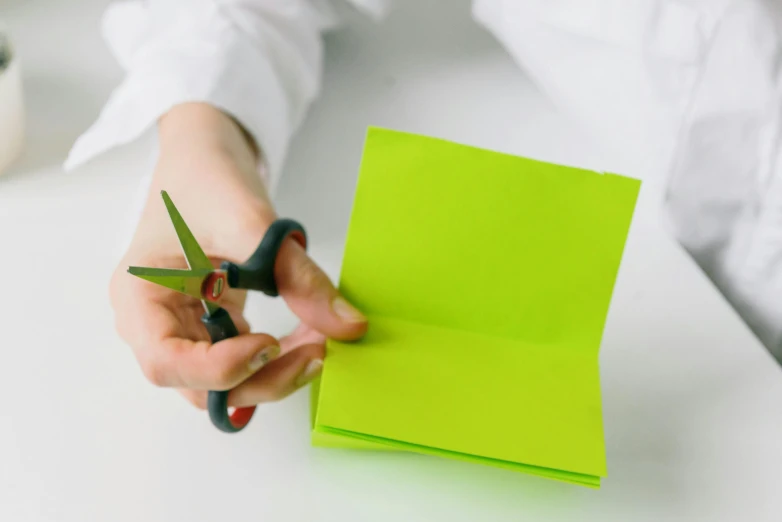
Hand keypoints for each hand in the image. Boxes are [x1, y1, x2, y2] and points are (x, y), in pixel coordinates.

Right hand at [109, 103, 367, 409]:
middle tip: (316, 353)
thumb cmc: (205, 177)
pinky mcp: (212, 319)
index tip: (269, 344)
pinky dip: (278, 355)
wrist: (206, 151)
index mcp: (139, 297)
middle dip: (260, 378)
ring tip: (320, 342)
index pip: (166, 361)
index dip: (219, 368)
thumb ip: (296, 275)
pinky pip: (242, 356)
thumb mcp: (249, 220)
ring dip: (274, 373)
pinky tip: (310, 334)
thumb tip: (348, 325)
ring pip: (225, 379)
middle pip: (199, 383)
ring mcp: (184, 323)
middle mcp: (155, 321)